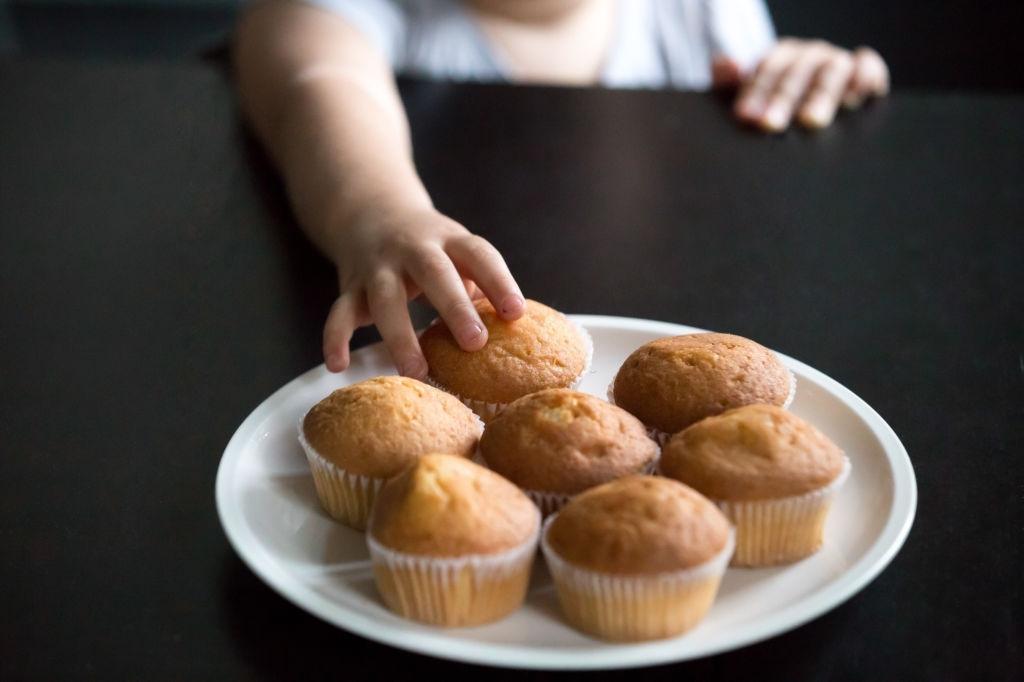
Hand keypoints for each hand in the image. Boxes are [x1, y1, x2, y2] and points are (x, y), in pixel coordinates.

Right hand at [322, 206, 524, 378]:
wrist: (371, 210)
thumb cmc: (431, 248)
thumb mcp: (457, 252)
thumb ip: (477, 286)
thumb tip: (508, 335)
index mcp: (450, 239)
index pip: (479, 255)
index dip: (499, 282)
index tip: (516, 313)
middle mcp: (414, 248)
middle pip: (434, 273)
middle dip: (455, 307)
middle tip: (475, 343)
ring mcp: (379, 265)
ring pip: (386, 298)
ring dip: (400, 335)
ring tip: (416, 370)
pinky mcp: (351, 285)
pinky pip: (340, 311)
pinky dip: (335, 338)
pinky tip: (338, 365)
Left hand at [715, 39, 888, 131]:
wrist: (808, 113)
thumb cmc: (774, 109)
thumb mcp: (748, 98)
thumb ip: (729, 83)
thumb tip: (725, 63)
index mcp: (780, 60)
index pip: (766, 71)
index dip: (755, 92)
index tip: (745, 115)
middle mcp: (809, 57)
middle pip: (796, 74)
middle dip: (783, 100)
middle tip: (771, 125)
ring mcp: (837, 64)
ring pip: (831, 71)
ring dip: (820, 95)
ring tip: (810, 121)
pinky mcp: (865, 73)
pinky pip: (868, 67)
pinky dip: (865, 75)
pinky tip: (858, 94)